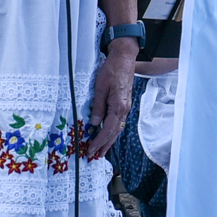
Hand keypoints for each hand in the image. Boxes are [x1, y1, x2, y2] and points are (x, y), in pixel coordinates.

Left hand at [83, 40, 136, 157]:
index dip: (99, 142)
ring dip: (109, 140)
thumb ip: (98, 107)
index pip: (108, 130)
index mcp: (118, 107)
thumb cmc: (112, 71)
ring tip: (102, 150)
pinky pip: (118, 122)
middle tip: (95, 156)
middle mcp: (124, 110)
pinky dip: (112, 131)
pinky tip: (108, 134)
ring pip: (117, 129)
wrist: (124, 59)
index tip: (91, 150)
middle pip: (114, 133)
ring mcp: (125, 107)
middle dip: (105, 146)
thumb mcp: (100, 88)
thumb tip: (94, 123)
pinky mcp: (124, 104)